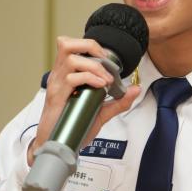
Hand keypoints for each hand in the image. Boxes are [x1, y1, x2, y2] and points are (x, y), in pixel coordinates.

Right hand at [27, 36, 140, 165]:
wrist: (57, 146)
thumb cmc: (72, 127)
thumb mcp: (101, 112)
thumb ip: (118, 102)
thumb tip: (135, 90)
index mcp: (65, 74)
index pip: (71, 45)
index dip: (90, 45)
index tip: (107, 59)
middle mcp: (58, 76)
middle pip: (66, 44)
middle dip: (90, 46)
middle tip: (105, 61)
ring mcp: (56, 85)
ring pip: (70, 59)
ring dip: (93, 66)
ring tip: (106, 79)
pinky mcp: (56, 97)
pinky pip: (71, 79)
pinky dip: (89, 78)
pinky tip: (100, 86)